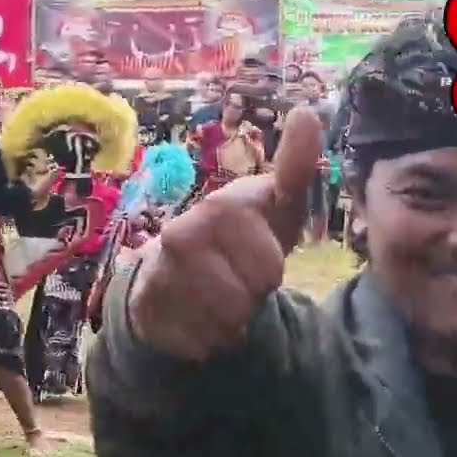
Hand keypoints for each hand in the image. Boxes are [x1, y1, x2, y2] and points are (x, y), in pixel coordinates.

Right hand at [128, 107, 323, 361]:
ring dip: (230, 320)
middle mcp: (183, 234)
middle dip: (253, 295)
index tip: (257, 258)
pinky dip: (205, 339)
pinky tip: (193, 316)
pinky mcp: (147, 310)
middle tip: (235, 277)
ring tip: (216, 297)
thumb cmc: (235, 239)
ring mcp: (161, 272)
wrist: (169, 274)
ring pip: (226, 323)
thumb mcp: (272, 205)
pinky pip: (199, 344)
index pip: (269, 268)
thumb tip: (309, 112)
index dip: (269, 269)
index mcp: (220, 207)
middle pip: (252, 296)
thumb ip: (295, 166)